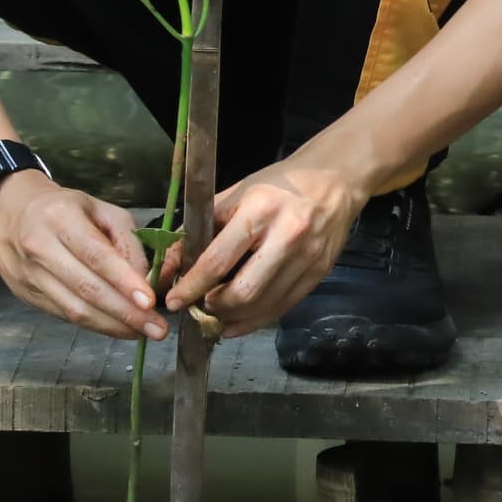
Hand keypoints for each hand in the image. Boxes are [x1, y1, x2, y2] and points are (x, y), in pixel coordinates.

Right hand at [0, 169, 164, 339]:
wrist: (6, 212)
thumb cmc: (63, 209)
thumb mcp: (100, 209)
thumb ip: (126, 240)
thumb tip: (146, 279)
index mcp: (60, 218)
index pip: (96, 255)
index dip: (124, 281)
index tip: (150, 301)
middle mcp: (41, 248)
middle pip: (87, 288)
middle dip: (126, 313)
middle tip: (157, 328)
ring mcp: (30, 275)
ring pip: (75, 309)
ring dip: (113, 326)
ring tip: (143, 332)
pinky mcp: (26, 295)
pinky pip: (65, 315)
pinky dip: (95, 325)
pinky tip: (117, 327)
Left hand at [168, 154, 368, 338]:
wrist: (335, 180)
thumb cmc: (279, 185)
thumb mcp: (237, 194)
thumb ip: (201, 229)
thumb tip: (167, 266)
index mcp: (259, 210)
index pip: (218, 260)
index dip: (192, 286)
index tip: (173, 301)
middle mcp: (287, 235)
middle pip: (243, 291)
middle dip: (214, 307)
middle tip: (199, 307)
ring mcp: (307, 257)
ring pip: (263, 305)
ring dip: (233, 318)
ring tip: (216, 316)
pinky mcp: (320, 272)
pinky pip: (283, 307)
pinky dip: (257, 320)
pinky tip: (239, 322)